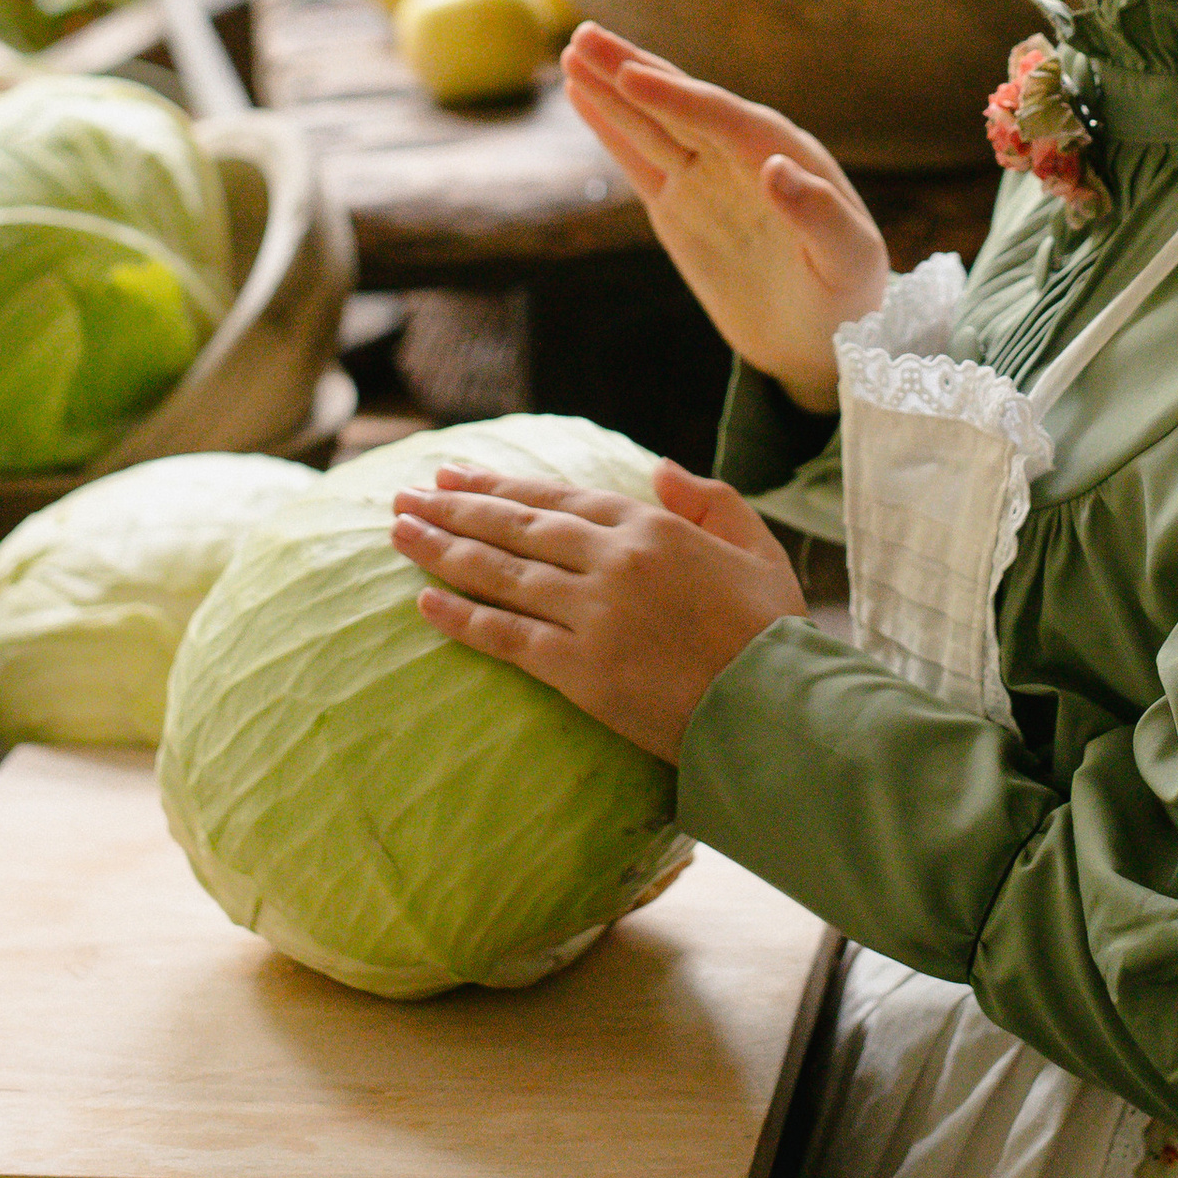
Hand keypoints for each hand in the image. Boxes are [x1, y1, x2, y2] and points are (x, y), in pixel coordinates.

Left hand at [389, 458, 804, 764]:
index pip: (556, 501)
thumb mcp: (756, 548)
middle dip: (454, 509)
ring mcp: (593, 616)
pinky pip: (508, 638)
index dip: (499, 487)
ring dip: (442, 551)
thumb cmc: (775, 632)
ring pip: (501, 575)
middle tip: (407, 497)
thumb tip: (658, 468)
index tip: (453, 476)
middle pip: (515, 529)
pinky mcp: (582, 671)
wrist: (778, 708)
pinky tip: (424, 603)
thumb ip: (710, 501)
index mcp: (653, 528)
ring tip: (399, 534)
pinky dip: (463, 619)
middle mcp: (613, 562)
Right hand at [560, 25, 888, 412]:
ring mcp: (708, 177)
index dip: (676, 96)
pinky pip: (639, 159)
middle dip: (632, 70)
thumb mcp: (850, 262)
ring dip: (612, 89)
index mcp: (787, 156)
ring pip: (652, 124)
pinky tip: (584, 95)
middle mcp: (743, 156)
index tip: (631, 75)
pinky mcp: (682, 204)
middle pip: (679, 105)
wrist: (825, 339)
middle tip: (583, 35)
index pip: (723, 119)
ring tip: (571, 50)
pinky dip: (611, 128)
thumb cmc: (850, 299)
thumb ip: (820, 216)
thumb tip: (777, 168)